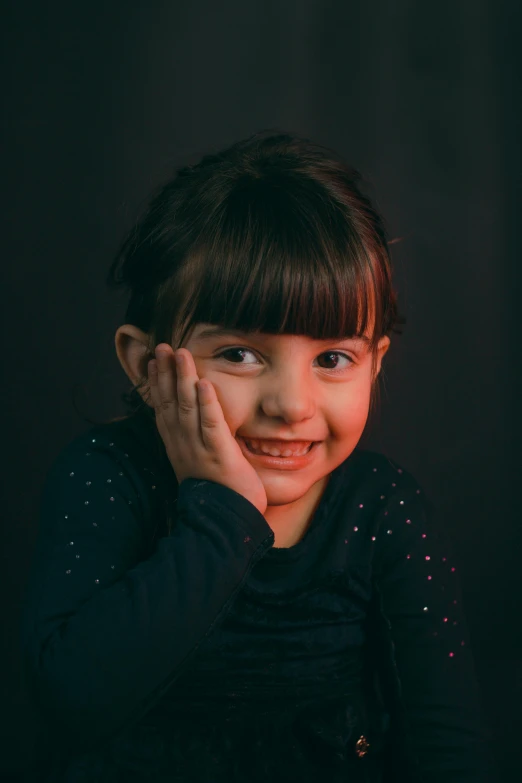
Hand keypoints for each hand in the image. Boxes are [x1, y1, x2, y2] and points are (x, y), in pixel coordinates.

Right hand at [148, 344, 267, 515]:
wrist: (225, 524)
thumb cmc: (219, 495)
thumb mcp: (200, 465)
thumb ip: (197, 443)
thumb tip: (197, 425)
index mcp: (178, 447)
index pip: (163, 409)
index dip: (157, 384)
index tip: (153, 362)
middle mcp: (183, 446)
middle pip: (170, 403)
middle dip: (165, 373)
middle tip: (161, 347)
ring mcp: (199, 450)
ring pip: (187, 408)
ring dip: (182, 379)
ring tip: (180, 354)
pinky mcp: (218, 455)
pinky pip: (211, 425)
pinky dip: (207, 404)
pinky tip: (204, 384)